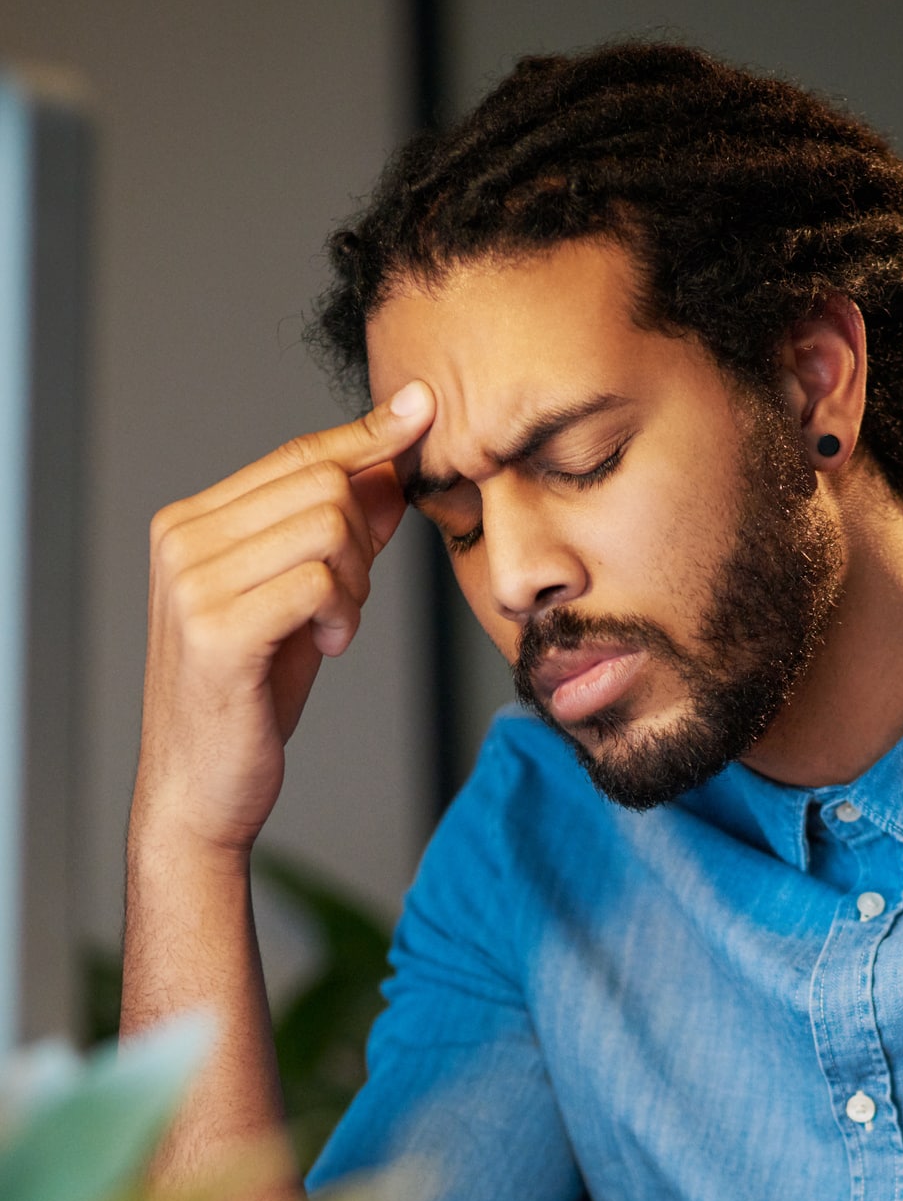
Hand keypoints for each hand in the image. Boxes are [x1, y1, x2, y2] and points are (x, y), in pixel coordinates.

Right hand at [134, 381, 435, 857]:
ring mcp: (193, 582)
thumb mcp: (301, 604)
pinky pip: (318, 581)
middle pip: (320, 481)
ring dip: (358, 582)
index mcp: (191, 523)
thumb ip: (337, 537)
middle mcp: (182, 539)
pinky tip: (327, 646)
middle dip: (367, 538)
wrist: (201, 789)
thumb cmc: (248, 699)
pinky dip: (343, 614)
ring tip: (334, 629)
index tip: (421, 411)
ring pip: (327, 524)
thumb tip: (390, 469)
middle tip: (351, 601)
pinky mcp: (217, 629)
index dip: (364, 436)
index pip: (296, 455)